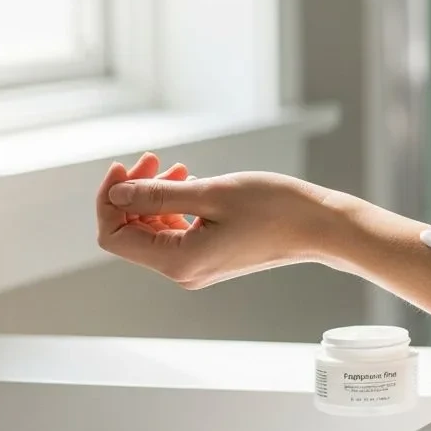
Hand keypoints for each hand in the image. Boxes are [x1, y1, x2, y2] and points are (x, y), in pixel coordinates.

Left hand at [95, 152, 339, 288]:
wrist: (320, 226)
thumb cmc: (274, 207)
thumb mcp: (211, 193)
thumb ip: (158, 195)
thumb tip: (116, 195)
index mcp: (178, 261)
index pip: (115, 236)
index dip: (111, 200)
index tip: (125, 166)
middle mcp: (183, 271)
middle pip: (133, 233)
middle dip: (135, 194)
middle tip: (155, 159)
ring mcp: (198, 266)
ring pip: (155, 232)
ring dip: (157, 197)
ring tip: (181, 167)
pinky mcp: (212, 257)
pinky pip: (177, 233)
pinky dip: (176, 208)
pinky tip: (194, 184)